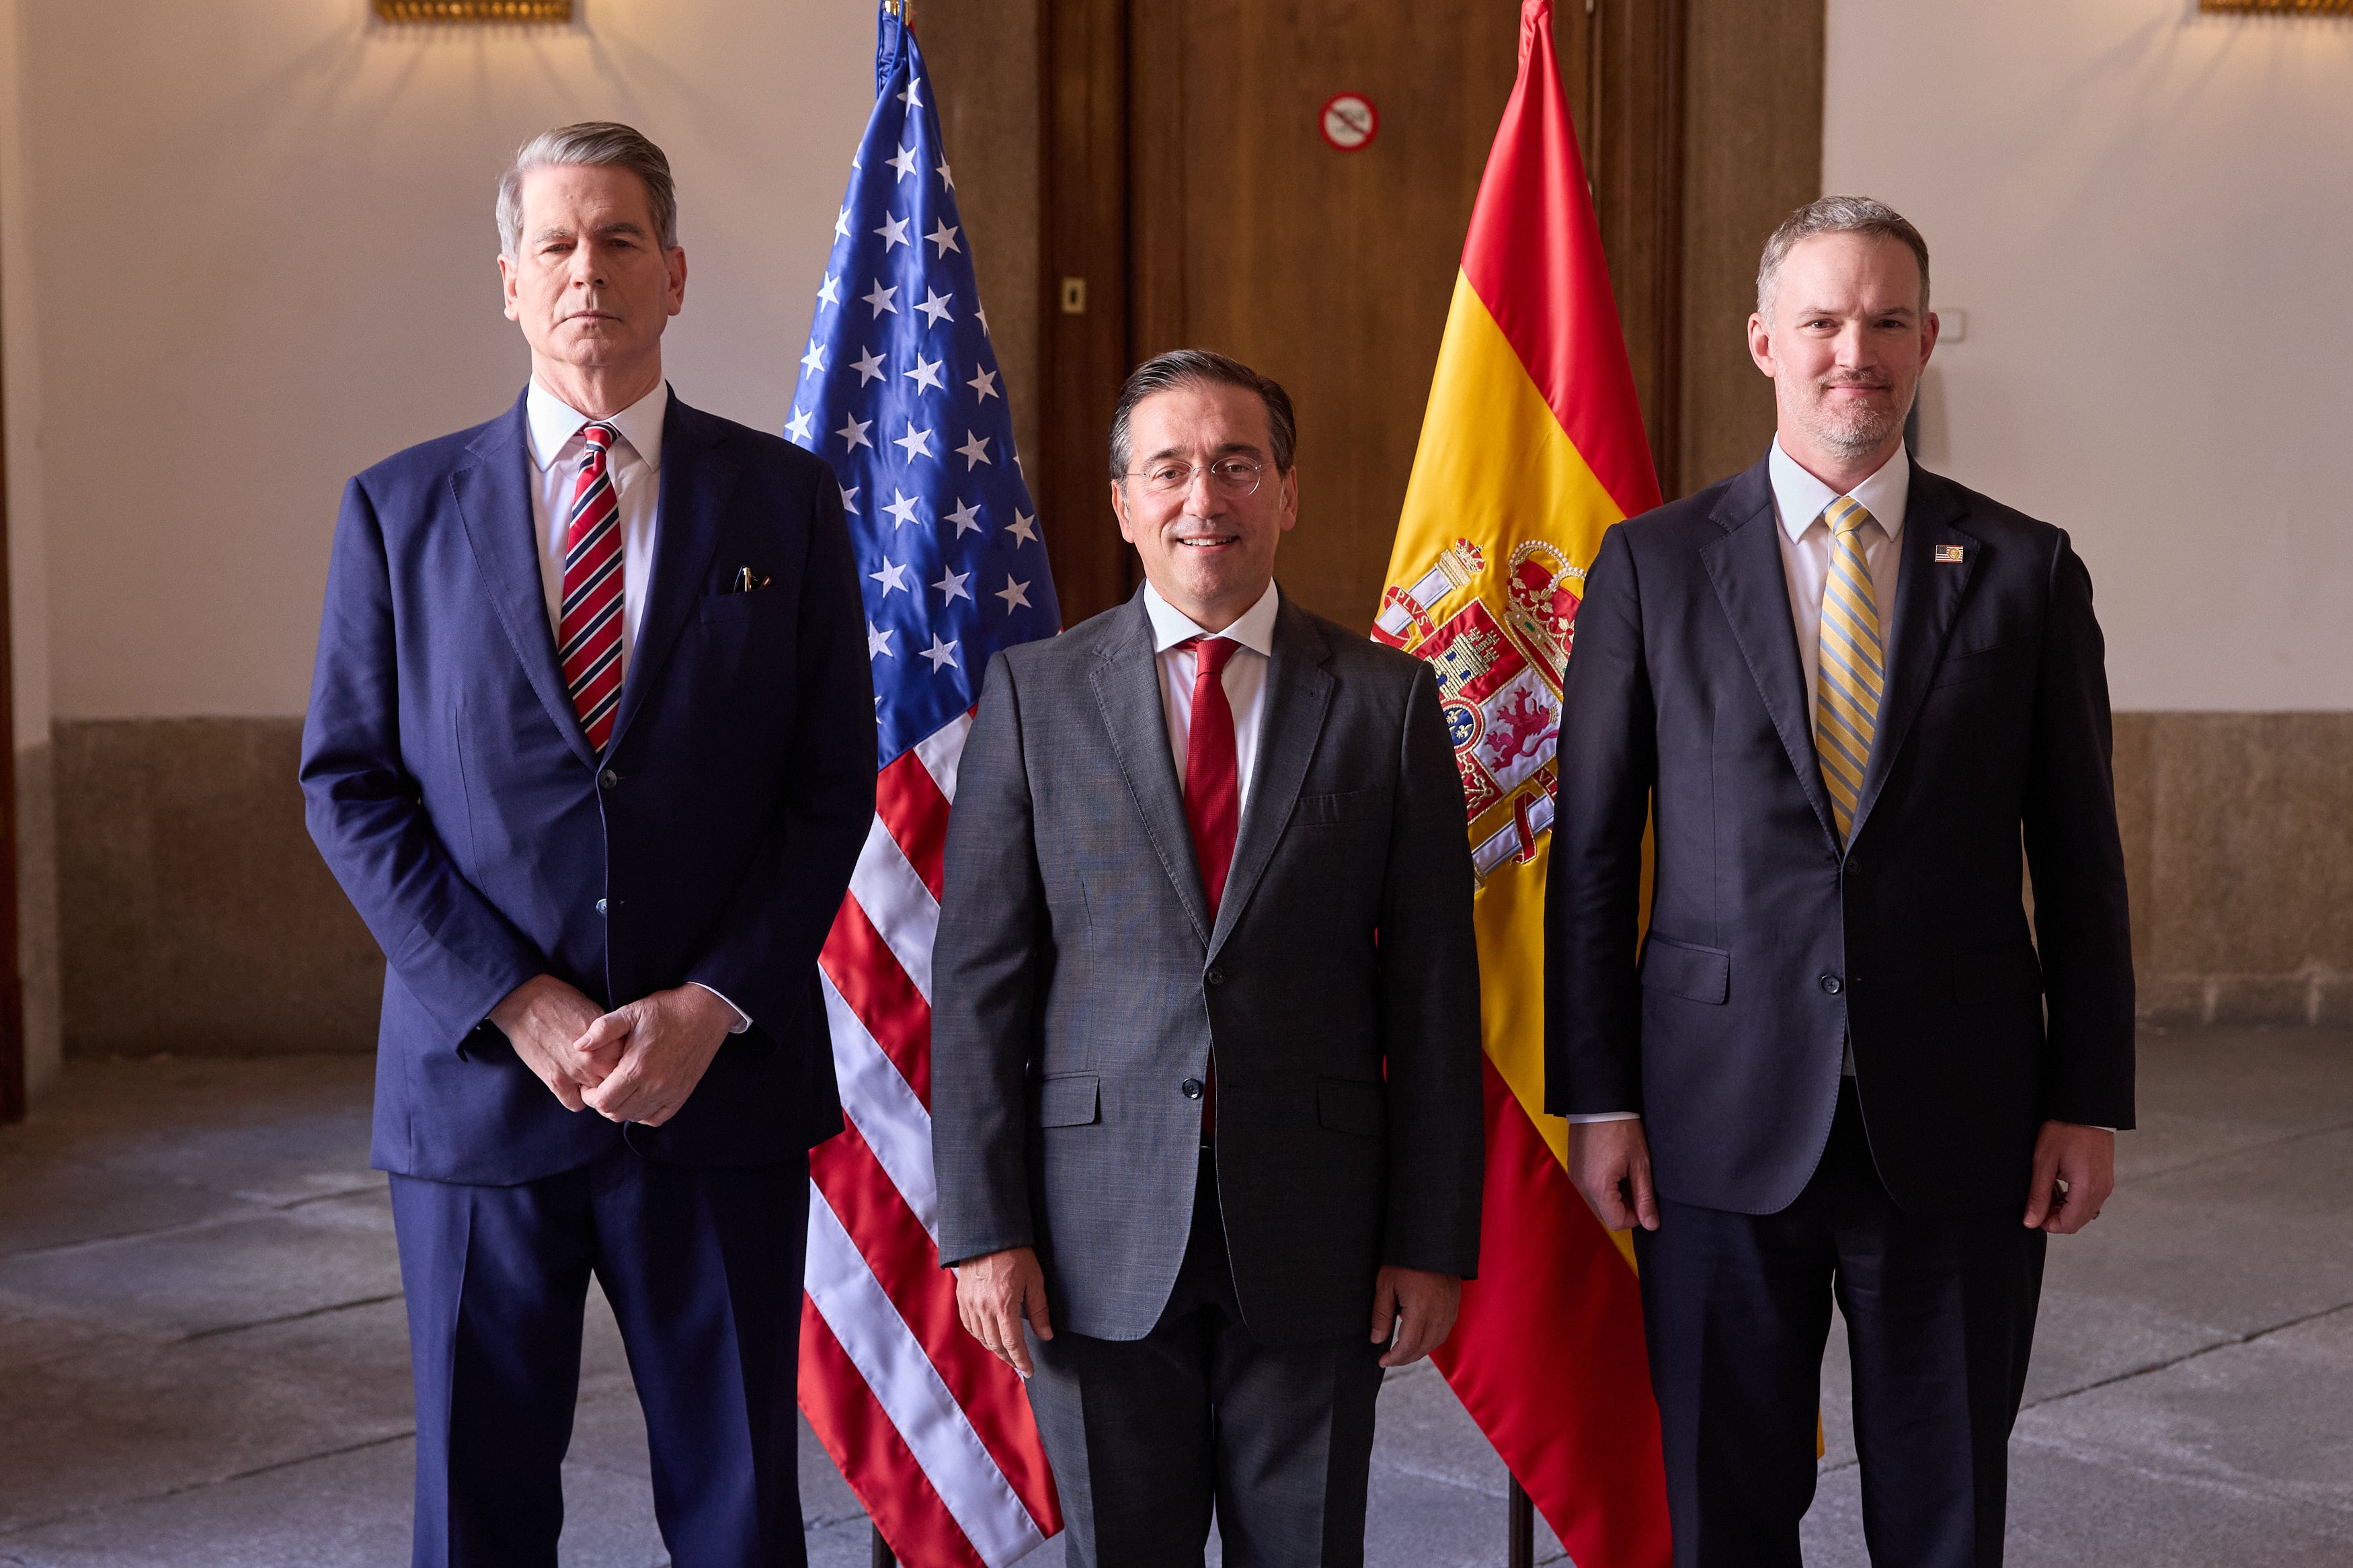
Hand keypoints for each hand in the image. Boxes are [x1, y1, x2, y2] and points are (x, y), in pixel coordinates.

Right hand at [488, 974, 615, 1111]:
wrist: (526, 1003)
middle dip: (615, 1080)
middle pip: (618, 1083)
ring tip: (591, 1080)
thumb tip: (624, 1051)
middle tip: (607, 1074)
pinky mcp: (555, 1082)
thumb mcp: (597, 1013)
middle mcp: (595, 1060)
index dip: (628, 1064)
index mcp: (609, 1041)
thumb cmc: (562, 1002)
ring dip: (596, 1090)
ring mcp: (575, 1073)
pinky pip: (575, 1104)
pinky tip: (574, 1087)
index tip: (624, 1063)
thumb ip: (612, 1037)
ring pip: (599, 1096)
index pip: (632, 1065)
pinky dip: (576, 1098)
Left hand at [574, 984, 736, 1126]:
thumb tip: (578, 1046)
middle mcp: (654, 1086)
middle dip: (603, 1103)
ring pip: (635, 1117)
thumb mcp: (631, 1012)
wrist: (706, 1011)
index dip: (589, 1097)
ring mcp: (670, 1092)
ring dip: (621, 1108)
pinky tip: (639, 1097)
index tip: (588, 1084)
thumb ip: (602, 1029)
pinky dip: (643, 1113)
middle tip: (601, 1087)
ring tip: (618, 1090)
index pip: (603, 1101)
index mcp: (637, 1067)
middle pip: (617, 1113)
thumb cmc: (667, 1009)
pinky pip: (656, 1118)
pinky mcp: (682, 1094)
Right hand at [954, 1247, 1052, 1378]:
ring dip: (995, 1349)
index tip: (1030, 1370)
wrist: (987, 1234)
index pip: (1013, 1343)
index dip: (1022, 1360)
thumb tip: (1046, 1335)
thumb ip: (1039, 1310)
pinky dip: (980, 1336)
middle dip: (1010, 1359)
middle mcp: (984, 1308)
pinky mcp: (961, 1298)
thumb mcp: (1034, 1279)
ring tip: (1007, 1354)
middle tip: (1020, 1365)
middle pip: (996, 1345)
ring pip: (981, 1338)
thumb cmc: (1015, 1254)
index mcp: (1004, 1305)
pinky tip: (988, 1337)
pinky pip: (969, 1326)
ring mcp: (970, 1304)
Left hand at [1369, 1266, 1461, 1367]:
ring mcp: (1449, 1309)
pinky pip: (1445, 1331)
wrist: (1432, 1240)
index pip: (1409, 1345)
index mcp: (1421, 1308)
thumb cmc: (1405, 1260)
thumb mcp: (1386, 1284)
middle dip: (1405, 1358)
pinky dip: (1432, 1341)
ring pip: (1436, 1342)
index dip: (1395, 1358)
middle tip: (1390, 1359)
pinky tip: (1420, 1338)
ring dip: (1419, 1351)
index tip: (1382, 1360)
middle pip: (1423, 1347)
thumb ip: (1381, 1314)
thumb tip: (1377, 1340)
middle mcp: (1439, 1313)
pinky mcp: (1454, 1304)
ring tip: (1403, 1352)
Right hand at [1567, 1118, 1660, 1231]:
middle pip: (1606, 1215)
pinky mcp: (1574, 1169)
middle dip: (1624, 1206)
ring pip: (1598, 1203)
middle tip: (1636, 1184)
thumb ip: (1645, 1197)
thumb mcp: (1640, 1163)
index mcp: (1599, 1187)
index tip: (1643, 1199)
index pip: (1617, 1222)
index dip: (1635, 1216)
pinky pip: (1590, 1189)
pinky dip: (1604, 1187)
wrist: (1599, 1102)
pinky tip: (1614, 1168)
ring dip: (1614, 1197)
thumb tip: (1651, 1223)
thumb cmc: (1621, 1127)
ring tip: (1625, 1173)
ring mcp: (1576, 1177)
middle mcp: (1582, 1186)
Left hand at [2023, 1120, 2114, 1233]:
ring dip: (2064, 1208)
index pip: (2069, 1224)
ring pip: (2084, 1211)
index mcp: (2087, 1189)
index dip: (2048, 1224)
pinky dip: (2074, 1199)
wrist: (2085, 1110)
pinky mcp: (2105, 1178)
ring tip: (2047, 1189)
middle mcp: (2101, 1191)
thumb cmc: (2064, 1131)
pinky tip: (2059, 1185)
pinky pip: (2090, 1199)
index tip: (2034, 1213)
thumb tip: (2031, 1221)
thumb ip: (2038, 1196)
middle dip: (2056, 1217)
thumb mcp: (2043, 1163)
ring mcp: (2105, 1185)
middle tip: (2039, 1201)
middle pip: (2078, 1221)